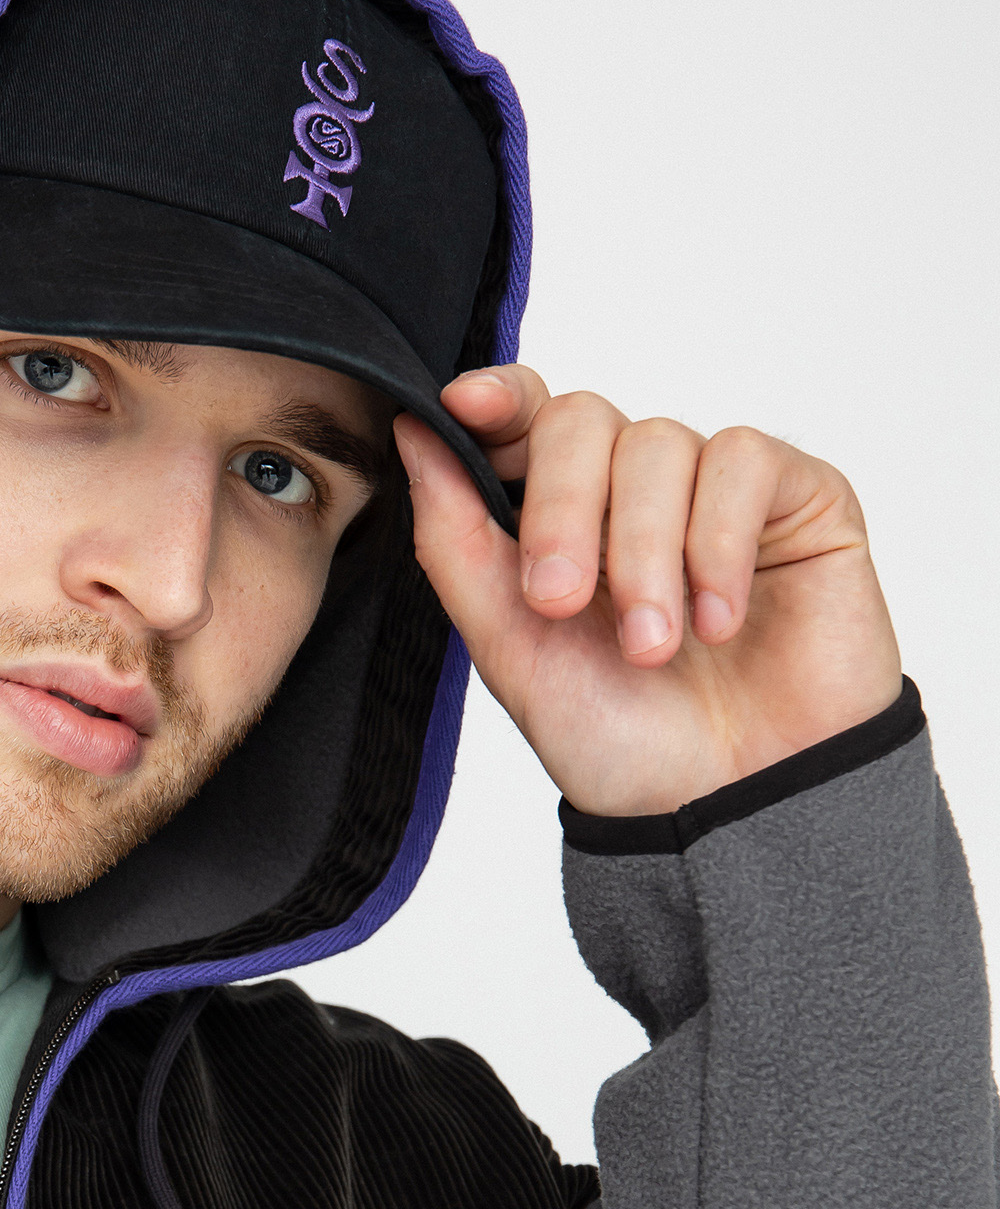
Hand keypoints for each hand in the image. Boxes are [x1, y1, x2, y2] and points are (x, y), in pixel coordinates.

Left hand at [392, 371, 903, 817]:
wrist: (730, 809)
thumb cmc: (624, 742)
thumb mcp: (512, 650)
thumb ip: (456, 543)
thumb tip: (412, 433)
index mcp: (558, 518)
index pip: (525, 418)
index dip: (495, 399)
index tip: (463, 407)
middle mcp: (633, 492)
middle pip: (580, 421)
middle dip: (559, 510)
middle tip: (560, 603)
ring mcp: (715, 490)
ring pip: (658, 443)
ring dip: (643, 552)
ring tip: (653, 647)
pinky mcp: (797, 496)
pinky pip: (742, 461)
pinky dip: (718, 541)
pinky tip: (718, 622)